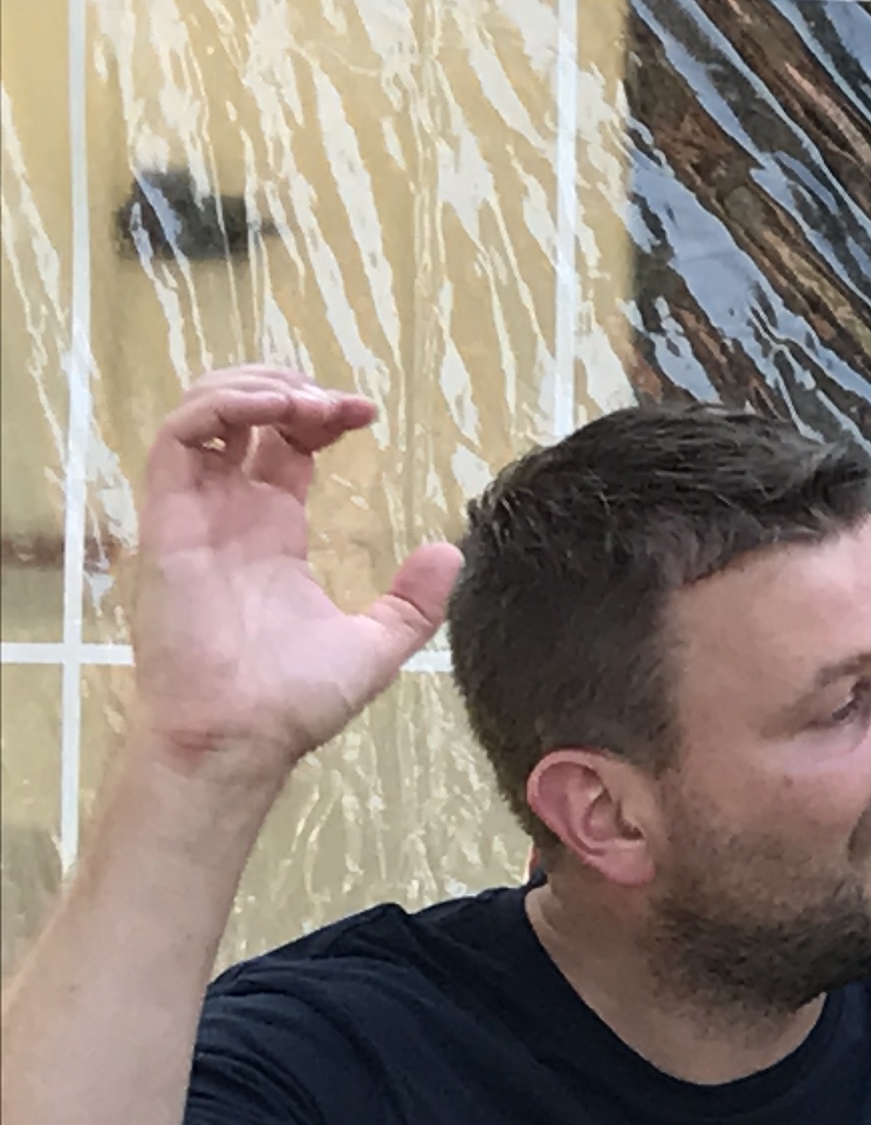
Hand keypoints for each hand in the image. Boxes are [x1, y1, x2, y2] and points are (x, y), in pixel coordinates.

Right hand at [123, 367, 459, 785]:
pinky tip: (273, 411)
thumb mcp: (375, 644)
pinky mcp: (166, 521)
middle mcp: (229, 513)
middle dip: (289, 388)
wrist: (240, 737)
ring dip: (255, 387)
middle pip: (240, 415)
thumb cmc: (293, 702)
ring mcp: (194, 513)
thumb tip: (450, 553)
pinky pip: (177, 438)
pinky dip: (221, 407)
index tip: (365, 414)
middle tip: (337, 404)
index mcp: (270, 532)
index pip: (284, 446)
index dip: (319, 416)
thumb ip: (413, 602)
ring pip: (201, 413)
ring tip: (307, 402)